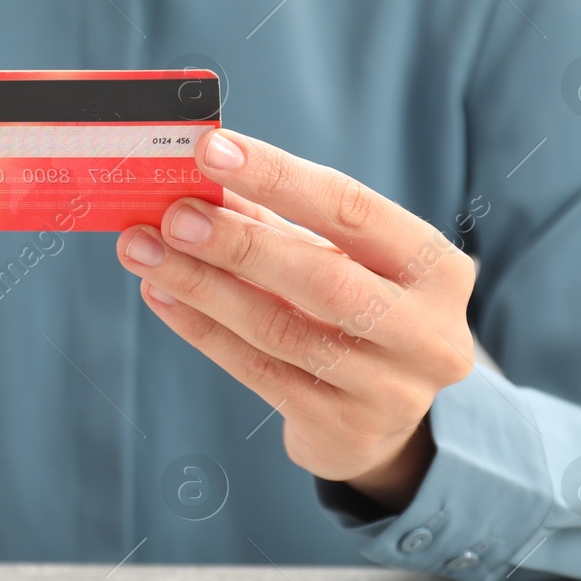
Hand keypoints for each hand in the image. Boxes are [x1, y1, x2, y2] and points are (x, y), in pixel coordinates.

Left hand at [117, 128, 476, 510]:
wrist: (383, 419)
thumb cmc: (354, 312)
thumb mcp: (335, 258)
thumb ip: (274, 219)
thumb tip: (197, 174)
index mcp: (436, 269)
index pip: (353, 210)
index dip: (279, 177)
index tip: (210, 150)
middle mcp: (427, 333)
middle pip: (323, 280)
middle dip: (238, 243)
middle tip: (173, 215)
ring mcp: (390, 390)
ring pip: (279, 331)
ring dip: (202, 286)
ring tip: (144, 251)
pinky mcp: (344, 429)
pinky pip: (257, 372)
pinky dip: (201, 329)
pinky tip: (161, 294)